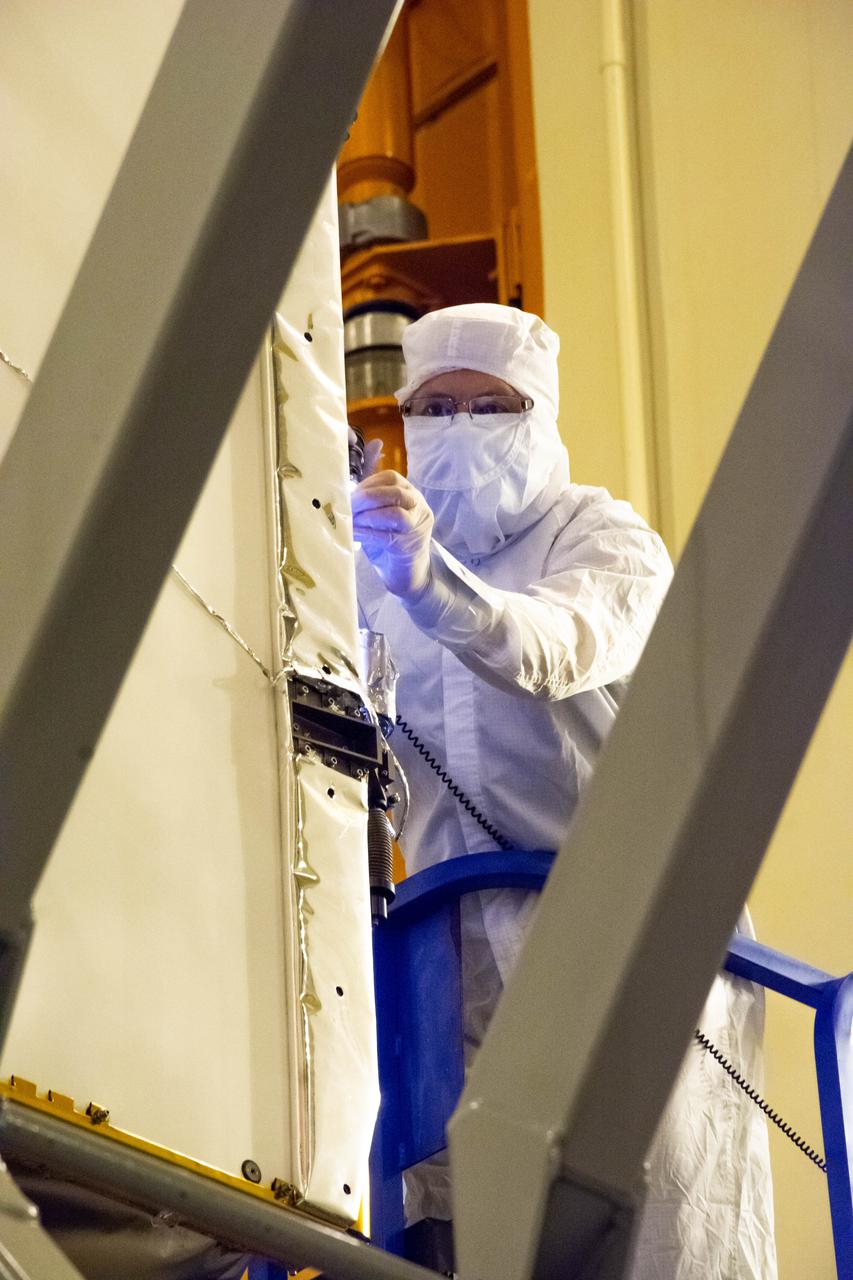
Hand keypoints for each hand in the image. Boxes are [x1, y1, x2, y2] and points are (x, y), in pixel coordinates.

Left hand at [352, 469, 433, 599]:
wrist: (409, 574)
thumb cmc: (391, 544)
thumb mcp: (381, 519)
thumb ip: (369, 506)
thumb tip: (344, 499)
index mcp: (411, 495)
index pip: (391, 478)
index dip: (369, 484)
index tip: (351, 493)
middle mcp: (418, 507)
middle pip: (395, 493)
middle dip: (367, 498)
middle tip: (348, 506)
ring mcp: (417, 527)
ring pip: (395, 513)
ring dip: (368, 515)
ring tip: (351, 520)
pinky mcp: (408, 546)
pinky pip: (386, 536)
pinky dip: (366, 533)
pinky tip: (353, 534)